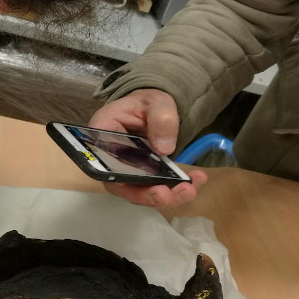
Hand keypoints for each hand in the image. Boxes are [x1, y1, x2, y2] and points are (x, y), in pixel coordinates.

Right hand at [89, 89, 206, 206]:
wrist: (153, 109)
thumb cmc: (147, 103)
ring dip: (168, 196)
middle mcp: (108, 160)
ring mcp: (124, 171)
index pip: (106, 166)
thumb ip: (161, 118)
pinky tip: (196, 181)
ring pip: (140, 192)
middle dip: (152, 195)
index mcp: (102, 137)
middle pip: (124, 186)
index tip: (149, 186)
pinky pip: (153, 189)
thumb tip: (164, 149)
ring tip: (191, 189)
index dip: (126, 182)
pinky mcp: (140, 177)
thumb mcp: (157, 102)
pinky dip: (174, 190)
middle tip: (180, 191)